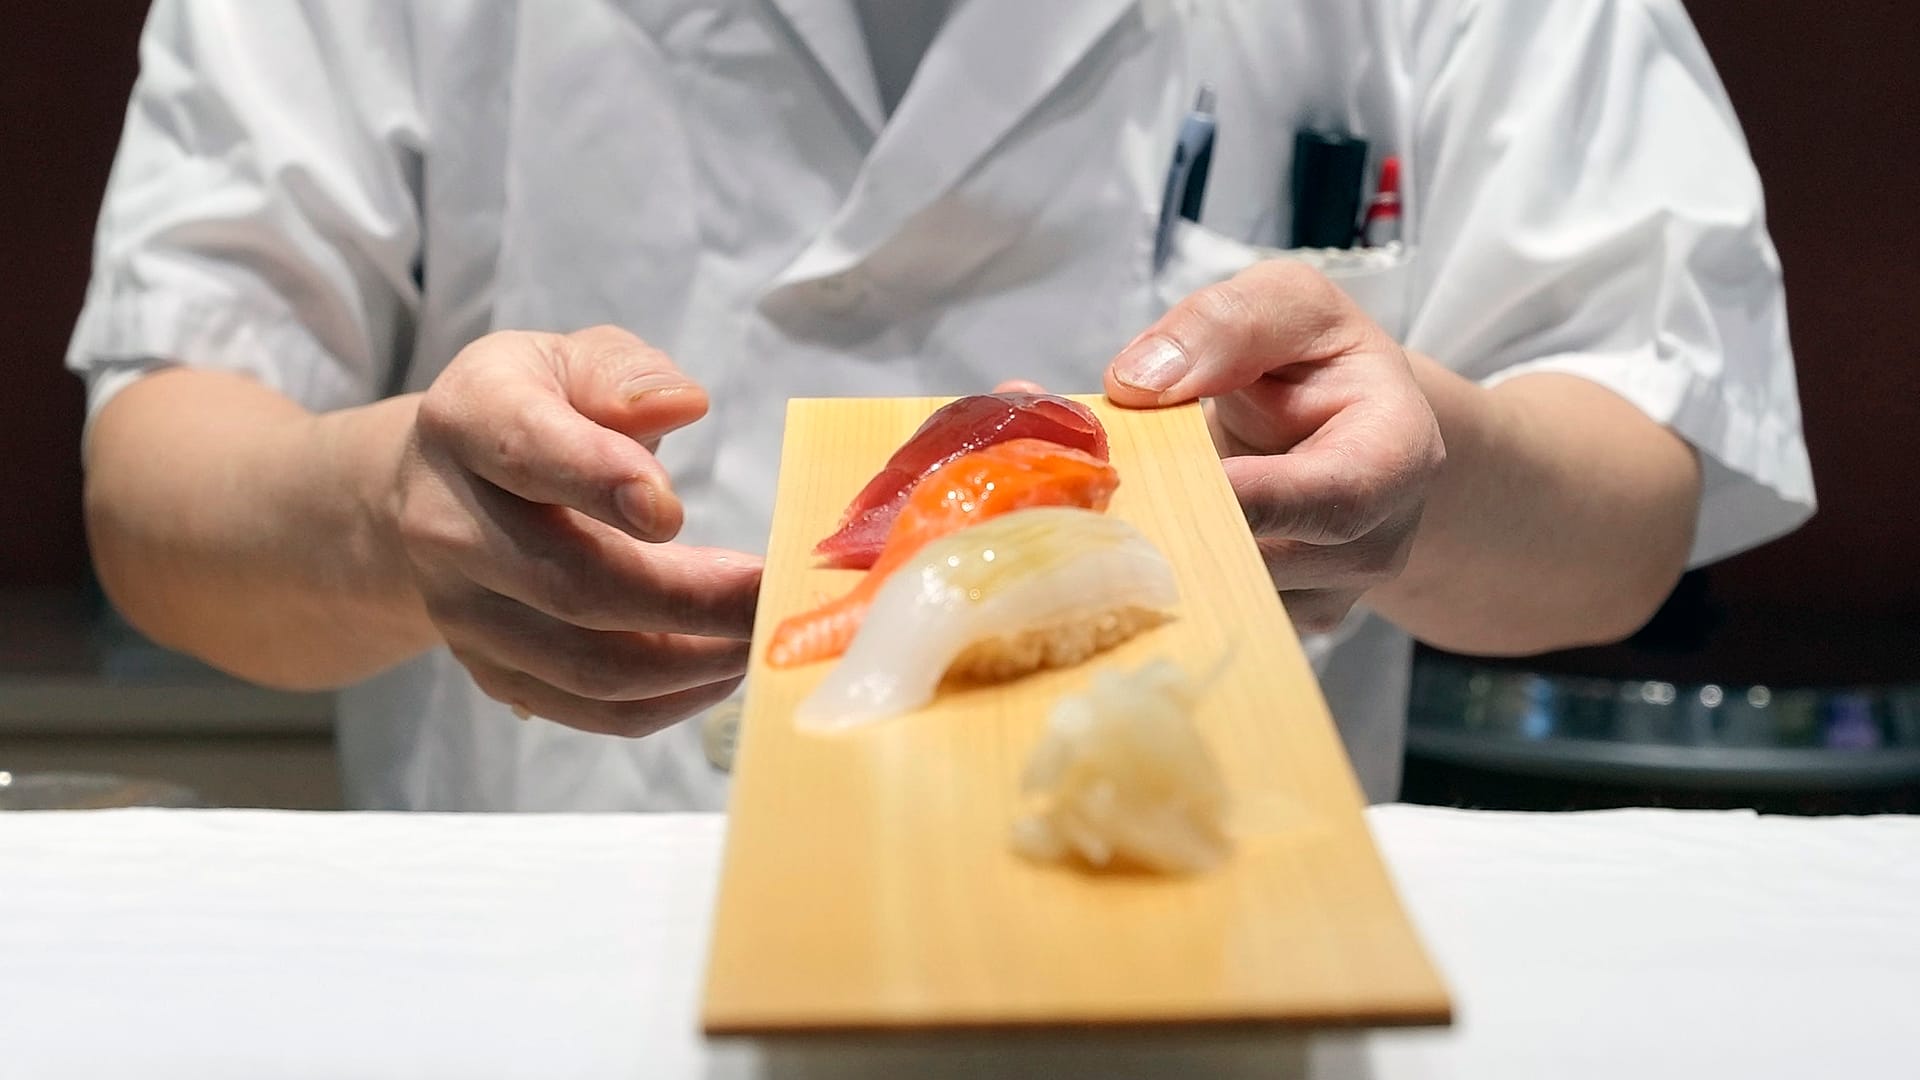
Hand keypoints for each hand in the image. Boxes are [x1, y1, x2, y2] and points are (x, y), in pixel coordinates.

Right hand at [394, 325, 761, 736]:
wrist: (446, 484)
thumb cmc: (540, 410)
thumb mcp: (572, 361)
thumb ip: (624, 375)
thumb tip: (680, 404)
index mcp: (468, 423)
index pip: (528, 454)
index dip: (601, 482)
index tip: (675, 510)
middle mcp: (447, 525)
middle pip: (571, 583)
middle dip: (688, 599)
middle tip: (770, 594)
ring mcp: (463, 612)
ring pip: (585, 665)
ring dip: (691, 661)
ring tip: (760, 635)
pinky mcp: (491, 671)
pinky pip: (588, 710)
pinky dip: (668, 703)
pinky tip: (723, 669)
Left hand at [1104, 261, 1445, 633]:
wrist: (1335, 422)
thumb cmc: (1318, 358)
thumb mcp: (1286, 304)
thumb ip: (1225, 325)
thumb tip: (1138, 383)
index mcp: (1397, 456)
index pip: (1334, 498)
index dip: (1254, 500)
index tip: (1177, 485)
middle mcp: (1372, 544)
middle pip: (1265, 562)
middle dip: (1174, 526)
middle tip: (1086, 495)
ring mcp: (1324, 596)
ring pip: (1222, 594)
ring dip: (1149, 550)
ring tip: (1092, 499)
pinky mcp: (1272, 620)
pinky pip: (1204, 611)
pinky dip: (1149, 574)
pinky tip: (1119, 526)